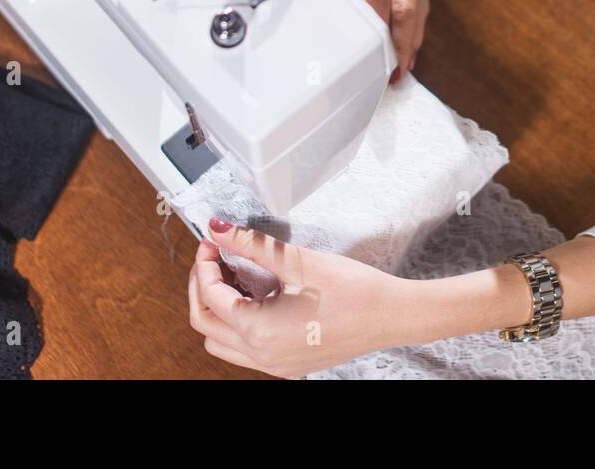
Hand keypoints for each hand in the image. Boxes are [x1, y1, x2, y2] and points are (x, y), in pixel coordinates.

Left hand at [188, 219, 413, 377]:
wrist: (392, 315)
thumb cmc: (354, 290)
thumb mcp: (298, 261)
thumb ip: (251, 245)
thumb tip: (218, 229)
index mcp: (260, 331)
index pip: (211, 296)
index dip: (205, 264)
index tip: (212, 242)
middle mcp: (263, 355)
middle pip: (205, 324)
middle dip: (202, 287)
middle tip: (214, 257)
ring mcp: (275, 365)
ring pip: (221, 343)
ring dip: (217, 310)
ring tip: (232, 278)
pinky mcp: (288, 365)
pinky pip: (245, 352)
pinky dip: (238, 325)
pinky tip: (256, 298)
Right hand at [322, 0, 427, 80]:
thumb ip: (415, 25)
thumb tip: (406, 63)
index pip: (405, 7)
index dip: (400, 42)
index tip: (396, 69)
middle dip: (377, 35)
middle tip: (375, 62)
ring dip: (353, 24)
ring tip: (356, 47)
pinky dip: (333, 9)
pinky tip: (336, 25)